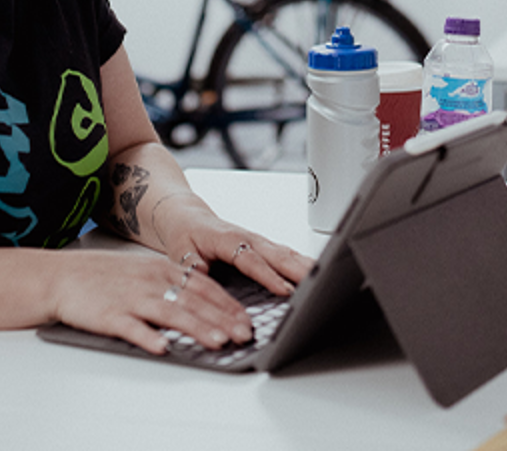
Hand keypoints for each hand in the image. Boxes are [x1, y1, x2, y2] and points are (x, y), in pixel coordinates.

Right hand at [48, 246, 264, 354]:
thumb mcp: (144, 271)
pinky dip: (148, 338)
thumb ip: (173, 284)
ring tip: (218, 341)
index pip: (204, 287)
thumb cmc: (104, 277)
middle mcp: (151, 282)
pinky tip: (162, 348)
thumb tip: (205, 301)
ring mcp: (131, 298)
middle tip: (244, 334)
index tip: (246, 320)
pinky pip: (132, 328)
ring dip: (197, 328)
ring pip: (170, 313)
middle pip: (194, 301)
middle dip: (223, 319)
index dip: (228, 304)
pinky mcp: (109, 316)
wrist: (61, 277)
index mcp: (162, 270)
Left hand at [152, 192, 314, 298]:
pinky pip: (285, 253)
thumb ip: (190, 265)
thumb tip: (199, 275)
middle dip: (299, 269)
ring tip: (327, 275)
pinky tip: (314, 271)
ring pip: (286, 252)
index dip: (269, 276)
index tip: (284, 290)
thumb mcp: (179, 251)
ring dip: (305, 264)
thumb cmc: (185, 233)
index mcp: (228, 239)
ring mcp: (258, 241)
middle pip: (278, 254)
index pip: (252, 261)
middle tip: (319, 282)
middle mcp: (247, 238)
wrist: (186, 216)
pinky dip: (301, 262)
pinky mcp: (262, 246)